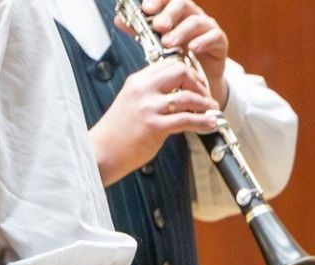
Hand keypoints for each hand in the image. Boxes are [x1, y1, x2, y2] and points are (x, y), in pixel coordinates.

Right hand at [87, 58, 217, 185]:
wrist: (102, 151)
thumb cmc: (119, 130)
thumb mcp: (133, 102)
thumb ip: (152, 94)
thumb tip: (179, 93)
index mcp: (137, 81)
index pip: (170, 64)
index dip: (190, 73)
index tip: (199, 86)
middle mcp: (142, 89)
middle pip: (181, 72)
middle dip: (200, 84)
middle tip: (207, 97)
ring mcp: (148, 107)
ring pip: (188, 97)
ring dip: (206, 104)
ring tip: (213, 111)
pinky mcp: (155, 126)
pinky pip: (187, 120)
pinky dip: (204, 121)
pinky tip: (211, 124)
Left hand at [124, 0, 230, 105]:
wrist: (198, 76)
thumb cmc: (177, 55)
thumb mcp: (155, 43)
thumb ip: (140, 30)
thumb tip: (119, 21)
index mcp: (175, 11)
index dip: (157, 1)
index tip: (146, 9)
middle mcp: (192, 15)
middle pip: (183, 4)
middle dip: (169, 14)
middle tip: (158, 26)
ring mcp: (207, 27)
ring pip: (197, 21)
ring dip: (182, 31)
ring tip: (169, 43)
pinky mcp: (220, 41)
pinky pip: (214, 36)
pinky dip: (203, 41)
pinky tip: (192, 48)